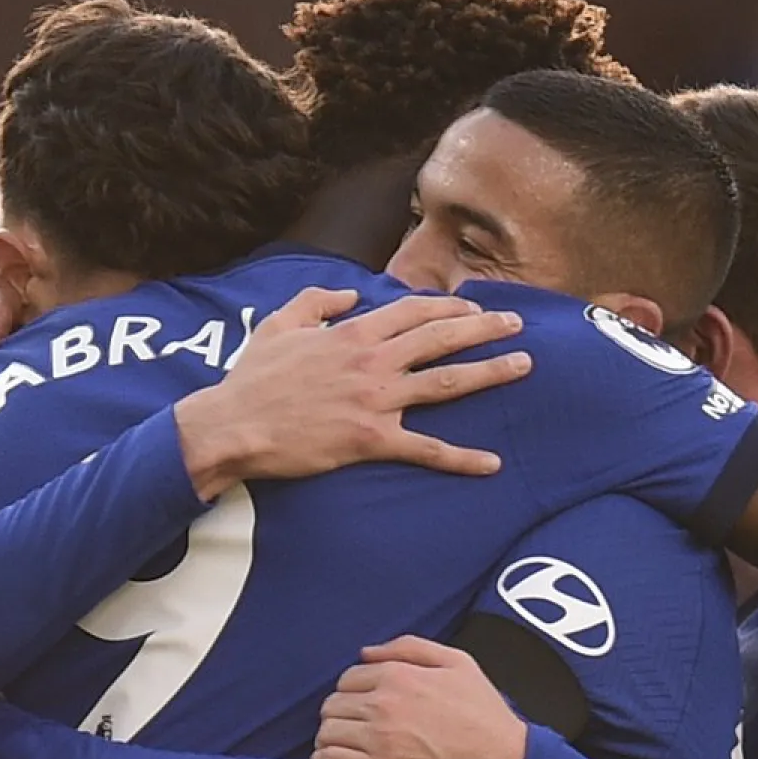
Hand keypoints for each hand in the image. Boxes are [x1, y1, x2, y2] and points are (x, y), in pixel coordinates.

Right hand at [177, 288, 531, 499]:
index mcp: (354, 333)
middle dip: (485, 329)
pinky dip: (462, 458)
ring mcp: (377, 401)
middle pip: (442, 338)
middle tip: (517, 325)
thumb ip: (316, 301)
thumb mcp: (279, 324)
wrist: (234, 426)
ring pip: (447, 383)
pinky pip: (426, 449)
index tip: (473, 308)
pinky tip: (493, 463)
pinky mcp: (372, 440)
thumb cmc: (253, 378)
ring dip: (490, 372)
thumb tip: (347, 295)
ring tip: (523, 365)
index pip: (415, 310)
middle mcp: (373, 362)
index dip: (449, 306)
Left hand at [311, 636, 527, 758]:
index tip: (360, 703)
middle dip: (339, 712)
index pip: (348, 678)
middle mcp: (384, 705)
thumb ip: (410, 647)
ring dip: (329, 736)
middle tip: (352, 724)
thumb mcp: (458, 663)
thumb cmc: (485, 714)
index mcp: (400, 676)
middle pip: (333, 704)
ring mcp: (380, 740)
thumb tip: (367, 652)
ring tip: (342, 743)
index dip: (352, 690)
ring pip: (327, 732)